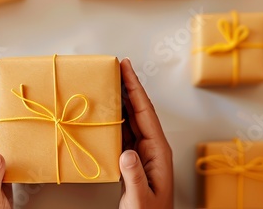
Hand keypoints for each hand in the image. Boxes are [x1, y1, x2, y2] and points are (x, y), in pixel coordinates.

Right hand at [118, 58, 173, 208]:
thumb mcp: (140, 198)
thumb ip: (134, 176)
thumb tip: (126, 151)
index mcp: (158, 152)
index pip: (145, 113)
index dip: (135, 88)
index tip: (126, 68)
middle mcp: (152, 149)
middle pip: (139, 110)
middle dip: (128, 87)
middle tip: (116, 66)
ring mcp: (142, 154)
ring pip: (131, 120)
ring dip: (120, 100)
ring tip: (108, 82)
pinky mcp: (132, 161)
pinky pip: (123, 133)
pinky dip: (114, 119)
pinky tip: (105, 112)